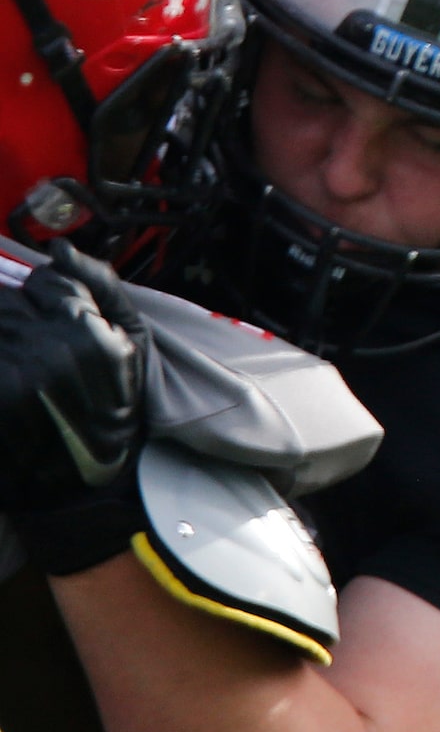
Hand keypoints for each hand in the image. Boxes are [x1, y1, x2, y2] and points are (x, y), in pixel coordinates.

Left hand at [0, 250, 148, 563]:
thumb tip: (61, 248)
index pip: (46, 282)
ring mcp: (9, 379)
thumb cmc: (115, 409)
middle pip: (4, 300)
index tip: (50, 308)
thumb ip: (102, 288)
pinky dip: (3, 354)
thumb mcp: (134, 345)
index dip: (46, 291)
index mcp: (87, 337)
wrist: (85, 482)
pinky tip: (17, 373)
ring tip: (27, 358)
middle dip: (13, 311)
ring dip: (7, 336)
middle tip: (32, 340)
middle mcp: (43, 354)